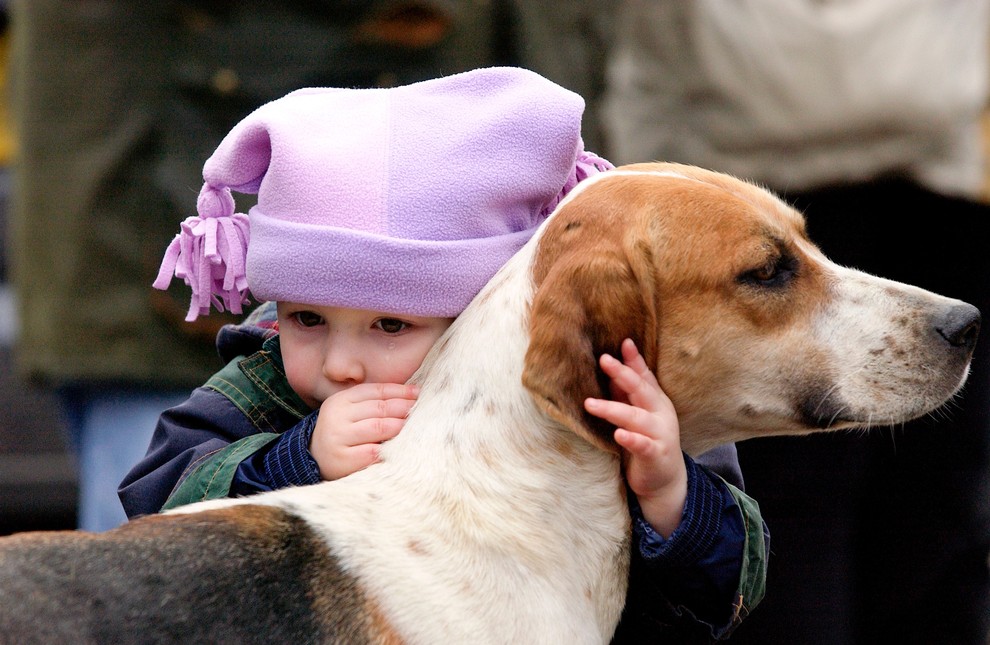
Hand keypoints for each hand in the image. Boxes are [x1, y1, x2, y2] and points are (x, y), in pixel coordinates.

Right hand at [309, 382, 418, 480]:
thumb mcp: (350, 412)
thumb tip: (412, 394)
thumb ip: (373, 403)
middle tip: (423, 409)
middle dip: (404, 407)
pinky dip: (389, 448)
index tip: (418, 393)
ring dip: (401, 426)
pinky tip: (402, 447)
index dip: (400, 391)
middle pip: (380, 408)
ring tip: (418, 427)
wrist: (314, 460)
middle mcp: (337, 416)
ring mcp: (338, 438)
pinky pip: (372, 452)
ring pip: (378, 427)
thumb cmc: (342, 433)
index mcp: (340, 400)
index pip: (376, 390)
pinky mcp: (342, 459)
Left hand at [584, 338, 687, 537]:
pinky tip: (618, 434)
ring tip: (589, 404)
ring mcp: (660, 434)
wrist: (664, 480)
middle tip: (603, 360)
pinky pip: (643, 446)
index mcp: (655, 400)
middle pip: (641, 390)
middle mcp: (660, 413)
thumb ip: (626, 391)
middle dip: (623, 374)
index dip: (634, 359)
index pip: (644, 376)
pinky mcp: (655, 455)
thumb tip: (611, 361)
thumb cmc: (646, 440)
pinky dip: (631, 439)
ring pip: (636, 417)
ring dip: (613, 409)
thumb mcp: (637, 412)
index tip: (623, 342)